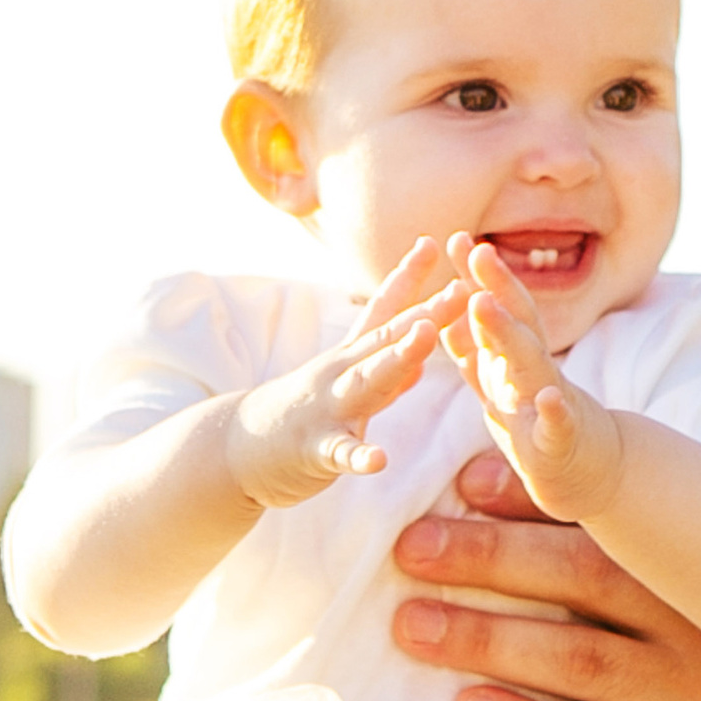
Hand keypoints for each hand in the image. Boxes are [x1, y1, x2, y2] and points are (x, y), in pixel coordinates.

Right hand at [225, 239, 467, 510]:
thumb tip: (422, 358)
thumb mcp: (345, 389)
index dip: (410, 277)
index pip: (383, 310)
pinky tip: (379, 460)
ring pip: (367, 382)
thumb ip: (384, 375)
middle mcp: (338, 374)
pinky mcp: (315, 450)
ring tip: (427, 337)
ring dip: (399, 359)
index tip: (436, 240)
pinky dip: (359, 456)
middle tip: (463, 289)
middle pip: (387, 338)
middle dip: (426, 313)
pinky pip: (340, 453)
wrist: (237, 451)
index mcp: (349, 358)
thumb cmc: (301, 419)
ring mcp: (327, 409)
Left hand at [389, 463, 700, 700]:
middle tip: (412, 548)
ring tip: (414, 626)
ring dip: (491, 641)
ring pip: (582, 663)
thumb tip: (562, 499)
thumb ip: (672, 551)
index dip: (539, 498)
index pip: (616, 523)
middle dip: (491, 560)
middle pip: (585, 583)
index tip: (466, 478)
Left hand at [439, 238, 627, 522]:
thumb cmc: (539, 425)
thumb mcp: (500, 385)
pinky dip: (554, 413)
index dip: (479, 275)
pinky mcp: (560, 443)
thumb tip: (447, 313)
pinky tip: (547, 399)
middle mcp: (536, 372)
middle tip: (476, 250)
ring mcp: (551, 403)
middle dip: (497, 285)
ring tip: (484, 304)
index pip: (499, 308)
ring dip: (508, 333)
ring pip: (532, 363)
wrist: (591, 472)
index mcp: (515, 359)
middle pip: (519, 321)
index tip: (456, 238)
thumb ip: (475, 352)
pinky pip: (558, 427)